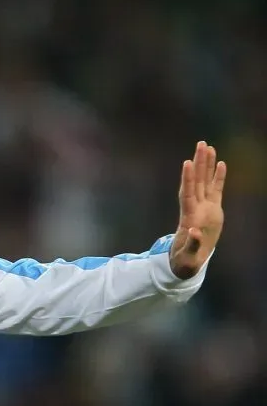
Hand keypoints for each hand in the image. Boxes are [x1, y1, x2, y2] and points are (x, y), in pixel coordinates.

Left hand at [169, 141, 225, 278]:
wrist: (189, 261)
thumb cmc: (185, 260)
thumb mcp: (187, 256)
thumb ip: (191, 244)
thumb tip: (194, 231)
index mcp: (189, 217)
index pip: (187, 194)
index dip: (187, 179)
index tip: (187, 163)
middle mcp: (195, 208)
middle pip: (196, 182)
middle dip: (198, 163)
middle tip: (201, 144)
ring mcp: (204, 207)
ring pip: (205, 182)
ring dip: (206, 165)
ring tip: (209, 147)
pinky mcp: (212, 209)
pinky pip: (216, 190)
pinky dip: (218, 177)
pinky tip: (221, 163)